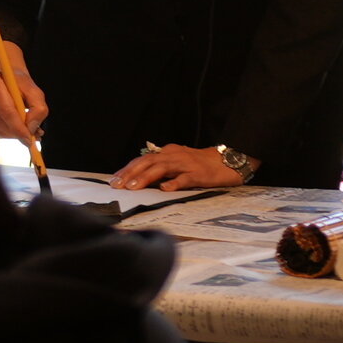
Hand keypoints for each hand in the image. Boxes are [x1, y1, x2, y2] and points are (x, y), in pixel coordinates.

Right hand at [0, 39, 47, 143]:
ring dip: (12, 134)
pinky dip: (6, 133)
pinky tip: (13, 127)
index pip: (6, 110)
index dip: (18, 127)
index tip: (29, 138)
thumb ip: (38, 109)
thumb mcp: (34, 91)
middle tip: (30, 137)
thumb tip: (30, 128)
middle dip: (16, 133)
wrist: (4, 78)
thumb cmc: (18, 84)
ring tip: (24, 129)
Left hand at [114, 144, 245, 192]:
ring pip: (161, 168)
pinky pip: (184, 178)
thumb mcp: (178, 163)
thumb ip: (162, 169)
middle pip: (147, 162)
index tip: (114, 180)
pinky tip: (165, 189)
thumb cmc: (201, 164)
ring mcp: (186, 164)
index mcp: (167, 153)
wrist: (228, 161)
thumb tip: (142, 179)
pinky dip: (174, 183)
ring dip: (145, 177)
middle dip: (130, 174)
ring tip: (133, 187)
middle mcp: (173, 156)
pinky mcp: (198, 174)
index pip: (142, 160)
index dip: (127, 169)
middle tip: (117, 185)